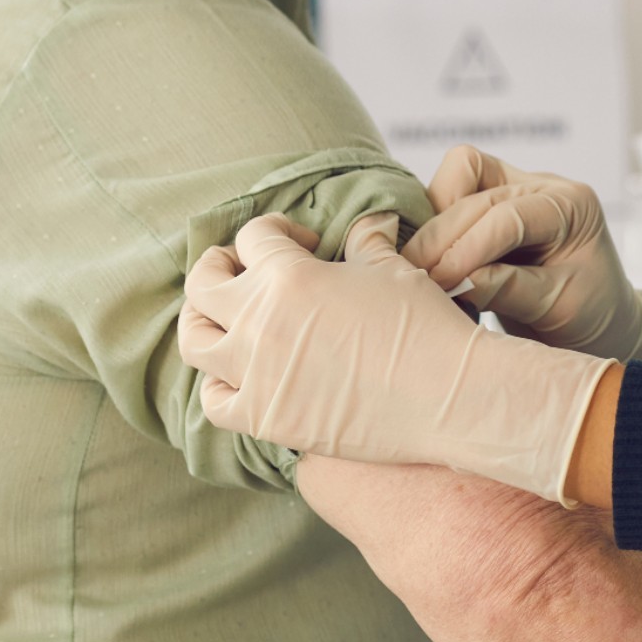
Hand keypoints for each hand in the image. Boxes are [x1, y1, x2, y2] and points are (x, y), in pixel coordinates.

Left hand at [178, 212, 612, 504]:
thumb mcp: (394, 269)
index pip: (252, 237)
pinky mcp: (266, 418)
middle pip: (203, 284)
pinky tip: (240, 375)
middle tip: (241, 269)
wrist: (447, 396)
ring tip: (226, 319)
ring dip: (204, 322)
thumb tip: (367, 223)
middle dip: (218, 267)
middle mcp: (260, 322)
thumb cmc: (425, 326)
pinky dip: (219, 384)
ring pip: (195, 342)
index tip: (302, 242)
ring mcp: (257, 375)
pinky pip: (215, 401)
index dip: (275, 232)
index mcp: (289, 276)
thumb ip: (367, 241)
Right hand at [406, 146, 641, 368]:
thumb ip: (509, 289)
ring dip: (434, 224)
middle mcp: (541, 187)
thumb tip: (455, 281)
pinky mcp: (488, 204)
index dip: (469, 247)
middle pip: (475, 190)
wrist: (598, 320)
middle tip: (415, 278)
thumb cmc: (590, 314)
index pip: (510, 215)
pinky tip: (426, 262)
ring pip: (456, 179)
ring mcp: (513, 188)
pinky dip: (434, 228)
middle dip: (441, 235)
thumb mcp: (559, 307)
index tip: (440, 281)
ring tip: (420, 271)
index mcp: (572, 205)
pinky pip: (448, 197)